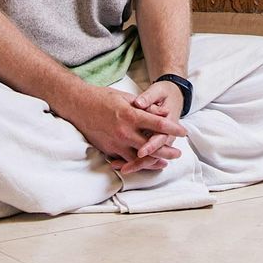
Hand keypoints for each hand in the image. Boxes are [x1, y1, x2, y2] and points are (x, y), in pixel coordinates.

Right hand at [58, 84, 185, 170]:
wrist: (78, 105)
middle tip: (177, 153)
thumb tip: (163, 114)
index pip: (158, 124)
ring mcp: (115, 143)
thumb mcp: (126, 97)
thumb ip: (145, 107)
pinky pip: (124, 160)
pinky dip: (136, 163)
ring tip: (164, 163)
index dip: (173, 129)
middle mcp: (124, 132)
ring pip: (139, 158)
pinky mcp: (108, 150)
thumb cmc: (103, 98)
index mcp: (130, 115)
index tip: (184, 131)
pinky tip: (144, 164)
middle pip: (151, 146)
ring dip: (153, 161)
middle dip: (167, 151)